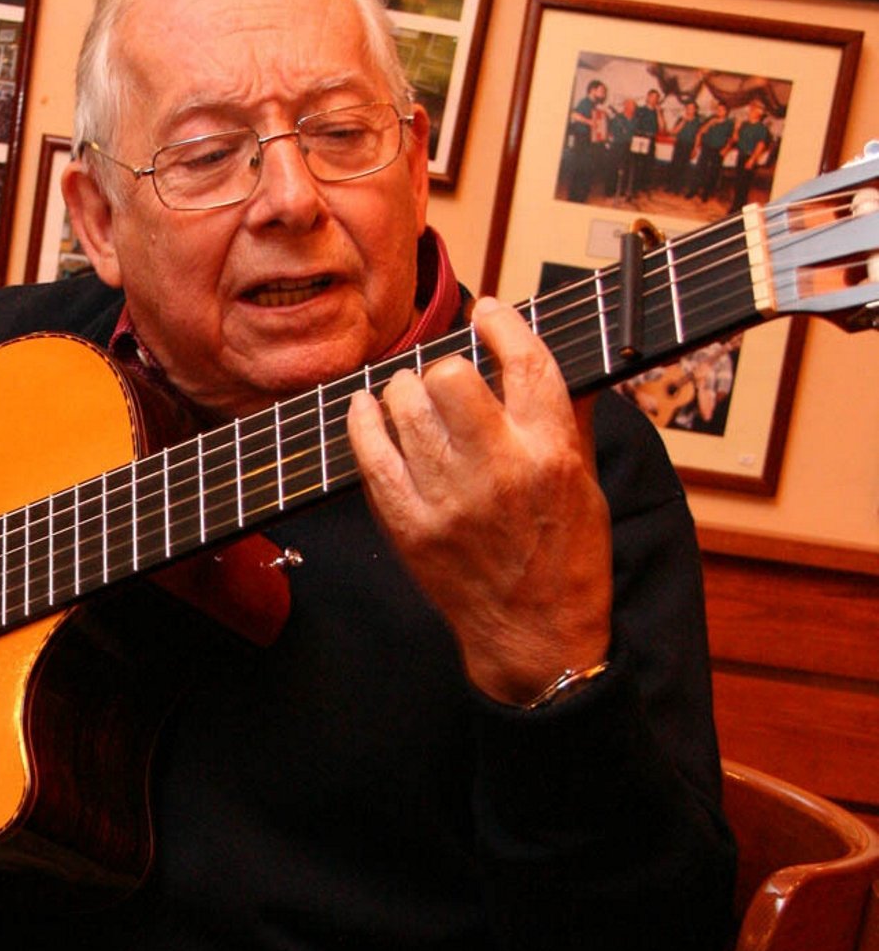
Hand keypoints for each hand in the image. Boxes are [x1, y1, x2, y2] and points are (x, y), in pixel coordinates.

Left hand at [347, 296, 611, 704]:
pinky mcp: (409, 526)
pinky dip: (363, 421)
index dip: (503, 324)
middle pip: (451, 376)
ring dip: (404, 392)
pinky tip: (368, 410)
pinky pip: (370, 452)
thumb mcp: (586, 484)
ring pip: (404, 406)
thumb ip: (567, 417)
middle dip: (447, 368)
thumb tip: (546, 355)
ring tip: (412, 401)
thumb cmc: (566, 560)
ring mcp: (448, 500)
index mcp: (552, 455)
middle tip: (447, 381)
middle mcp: (499, 471)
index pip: (525, 363)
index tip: (488, 312)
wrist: (535, 639)